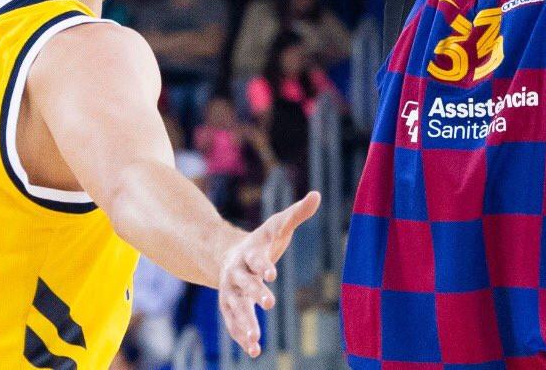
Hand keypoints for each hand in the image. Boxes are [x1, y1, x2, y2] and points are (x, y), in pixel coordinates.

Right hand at [218, 190, 319, 357]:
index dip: (263, 264)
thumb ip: (296, 213)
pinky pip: (233, 322)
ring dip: (244, 322)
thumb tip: (317, 195)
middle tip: (270, 303)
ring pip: (235, 307)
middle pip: (244, 283)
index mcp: (249, 251)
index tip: (272, 273)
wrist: (229, 254)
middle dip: (255, 292)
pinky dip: (241, 335)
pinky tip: (253, 351)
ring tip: (255, 340)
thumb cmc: (262, 241)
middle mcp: (236, 271)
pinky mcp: (229, 305)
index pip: (256, 257)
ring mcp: (230, 290)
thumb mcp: (278, 226)